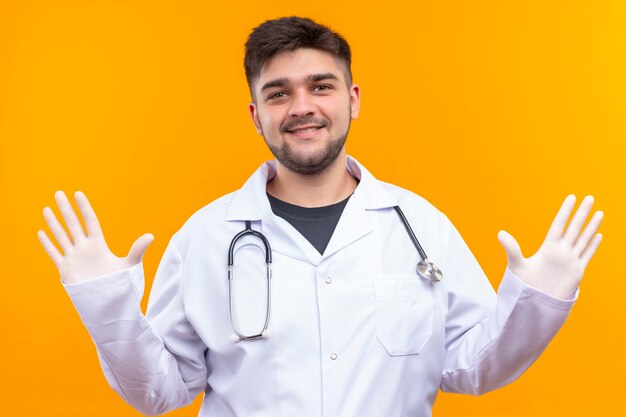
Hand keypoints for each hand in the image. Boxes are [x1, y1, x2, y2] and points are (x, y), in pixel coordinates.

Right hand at [38, 191, 153, 283]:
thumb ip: (138, 249)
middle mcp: (84, 248)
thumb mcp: (130, 264)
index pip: (90, 221)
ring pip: (61, 237)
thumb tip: (151, 236)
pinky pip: (55, 254)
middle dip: (66, 210)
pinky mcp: (66, 270)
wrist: (109, 301)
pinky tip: (41, 233)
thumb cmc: (121, 282)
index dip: (84, 208)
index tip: (78, 194)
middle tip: (59, 193)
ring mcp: (74, 258)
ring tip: (47, 209)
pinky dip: (47, 244)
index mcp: (98, 244)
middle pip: (73, 225)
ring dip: (54, 224)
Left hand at [498, 195, 602, 298]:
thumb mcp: (517, 265)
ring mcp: (570, 260)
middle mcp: (561, 251)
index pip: (559, 224)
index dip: (565, 211)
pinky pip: (587, 256)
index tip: (571, 198)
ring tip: (599, 212)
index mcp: (548, 247)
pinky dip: (593, 246)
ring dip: (591, 226)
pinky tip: (599, 235)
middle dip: (582, 213)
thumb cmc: (524, 284)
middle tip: (589, 197)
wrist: (534, 303)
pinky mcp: (577, 272)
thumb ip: (512, 249)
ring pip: (583, 239)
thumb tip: (500, 233)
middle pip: (574, 228)